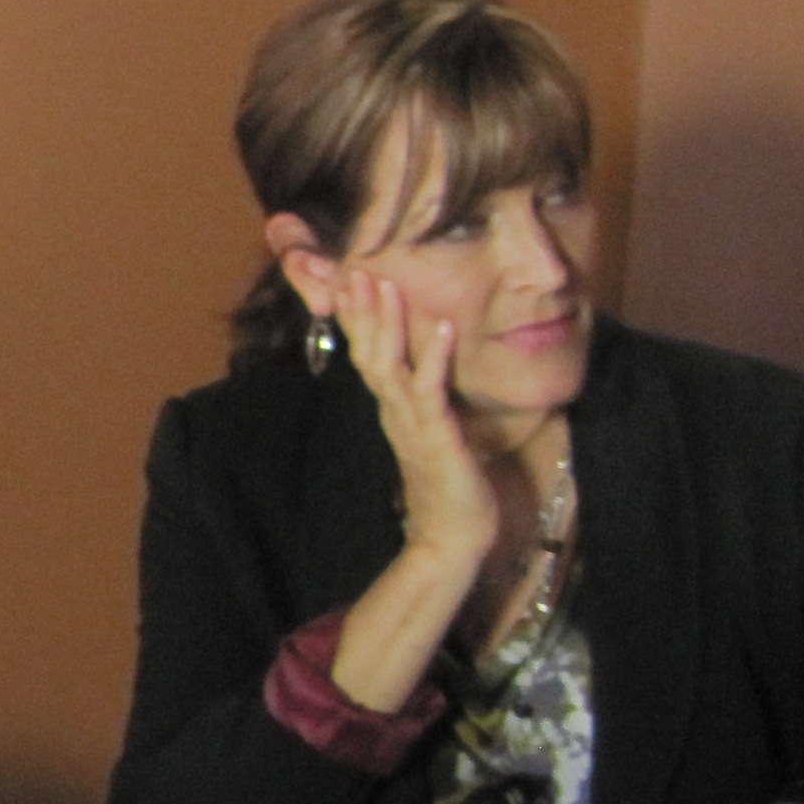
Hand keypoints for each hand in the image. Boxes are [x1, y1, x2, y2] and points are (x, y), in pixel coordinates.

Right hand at [328, 264, 496, 576]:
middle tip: (353, 267)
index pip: (369, 354)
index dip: (359, 317)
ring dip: (386, 323)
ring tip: (384, 284)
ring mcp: (412, 423)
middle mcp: (396, 411)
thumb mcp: (433, 435)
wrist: (452, 536)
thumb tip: (424, 377)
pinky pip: (431, 390)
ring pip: (390, 365)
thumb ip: (425, 405)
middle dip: (362, 310)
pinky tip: (441, 327)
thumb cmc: (448, 488)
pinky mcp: (436, 436)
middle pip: (369, 352)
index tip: (351, 279)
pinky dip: (434, 357)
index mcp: (394, 408)